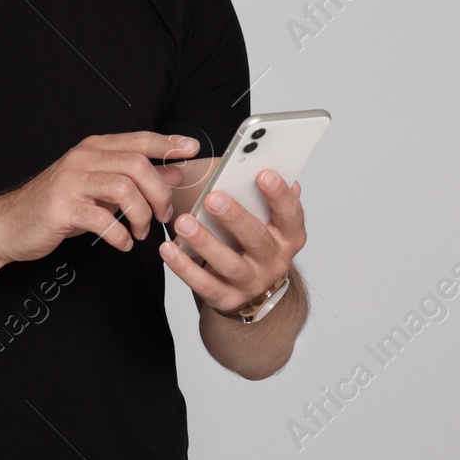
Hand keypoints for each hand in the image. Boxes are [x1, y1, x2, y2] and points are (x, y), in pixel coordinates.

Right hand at [0, 132, 199, 262]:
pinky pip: (103, 218)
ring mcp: (70, 181)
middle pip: (136, 164)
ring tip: (141, 232)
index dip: (168, 143)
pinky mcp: (62, 207)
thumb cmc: (57, 206)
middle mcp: (82, 158)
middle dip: (158, 193)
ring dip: (142, 215)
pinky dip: (120, 234)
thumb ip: (133, 179)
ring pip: (123, 189)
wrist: (9, 224)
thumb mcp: (98, 188)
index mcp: (93, 149)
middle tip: (162, 216)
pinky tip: (122, 243)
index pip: (138, 139)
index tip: (193, 149)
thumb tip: (174, 173)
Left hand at [159, 169, 305, 316]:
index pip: (291, 215)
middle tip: (213, 198)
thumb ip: (263, 194)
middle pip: (257, 240)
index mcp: (288, 236)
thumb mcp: (266, 218)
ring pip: (229, 264)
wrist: (253, 291)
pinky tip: (168, 249)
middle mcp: (274, 262)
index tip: (263, 173)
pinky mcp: (227, 299)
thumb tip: (265, 160)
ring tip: (183, 223)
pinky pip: (204, 284)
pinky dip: (184, 267)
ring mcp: (251, 283)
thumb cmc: (255, 242)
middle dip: (235, 218)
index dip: (279, 195)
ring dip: (205, 242)